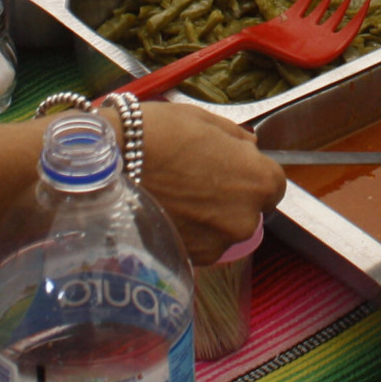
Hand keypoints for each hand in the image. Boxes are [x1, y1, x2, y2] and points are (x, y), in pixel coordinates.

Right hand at [133, 104, 284, 262]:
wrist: (108, 165)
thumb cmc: (160, 134)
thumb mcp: (205, 121)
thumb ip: (236, 139)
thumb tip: (248, 147)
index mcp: (258, 181)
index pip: (272, 184)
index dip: (249, 172)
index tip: (227, 165)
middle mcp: (245, 220)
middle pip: (248, 209)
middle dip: (230, 195)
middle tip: (196, 178)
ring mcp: (216, 245)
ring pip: (221, 229)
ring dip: (208, 217)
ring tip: (176, 195)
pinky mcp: (188, 260)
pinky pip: (198, 244)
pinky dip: (187, 232)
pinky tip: (165, 211)